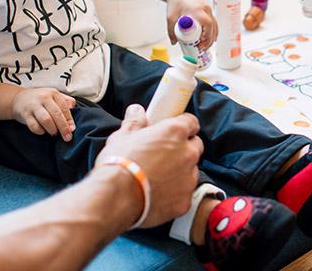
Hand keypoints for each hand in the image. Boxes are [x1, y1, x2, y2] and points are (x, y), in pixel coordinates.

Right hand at [11, 88, 75, 141]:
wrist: (18, 99)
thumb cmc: (39, 99)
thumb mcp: (53, 96)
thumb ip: (65, 100)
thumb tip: (73, 106)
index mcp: (53, 93)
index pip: (64, 107)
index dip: (69, 120)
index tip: (72, 129)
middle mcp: (43, 98)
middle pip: (56, 114)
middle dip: (63, 127)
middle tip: (67, 137)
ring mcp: (33, 106)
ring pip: (46, 120)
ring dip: (52, 129)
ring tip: (54, 133)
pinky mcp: (25, 114)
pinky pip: (34, 126)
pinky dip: (40, 131)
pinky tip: (42, 131)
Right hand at [98, 104, 203, 227]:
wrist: (116, 197)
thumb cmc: (119, 164)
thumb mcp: (122, 137)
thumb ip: (135, 122)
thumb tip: (136, 111)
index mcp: (175, 132)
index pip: (191, 122)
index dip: (182, 126)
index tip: (174, 130)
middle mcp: (187, 153)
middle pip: (195, 146)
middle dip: (183, 149)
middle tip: (163, 154)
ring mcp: (188, 178)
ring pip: (191, 171)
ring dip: (180, 172)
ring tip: (158, 177)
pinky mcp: (185, 200)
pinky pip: (184, 194)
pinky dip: (175, 194)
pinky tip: (158, 195)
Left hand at [165, 0, 216, 49]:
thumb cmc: (175, 3)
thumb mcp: (170, 18)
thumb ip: (171, 31)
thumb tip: (174, 42)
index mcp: (197, 10)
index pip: (207, 24)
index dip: (207, 35)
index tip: (201, 42)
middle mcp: (205, 9)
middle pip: (213, 26)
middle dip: (209, 39)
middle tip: (201, 48)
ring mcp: (207, 9)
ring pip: (215, 25)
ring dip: (212, 36)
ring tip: (205, 46)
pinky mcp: (207, 10)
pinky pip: (213, 21)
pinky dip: (213, 31)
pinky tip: (211, 38)